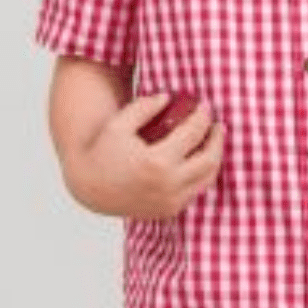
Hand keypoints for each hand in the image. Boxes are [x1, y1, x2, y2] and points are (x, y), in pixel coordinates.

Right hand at [68, 93, 223, 219]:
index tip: (205, 107)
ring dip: (214, 157)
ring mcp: (171, 201)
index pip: (192, 135)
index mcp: (156, 162)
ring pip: (207, 178)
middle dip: (216, 139)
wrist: (90, 188)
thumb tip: (168, 97)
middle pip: (209, 159)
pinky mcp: (170, 210)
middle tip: (217, 126)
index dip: (202, 118)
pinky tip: (201, 159)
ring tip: (212, 141)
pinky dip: (202, 174)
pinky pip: (196, 190)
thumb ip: (143, 108)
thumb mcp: (118, 125)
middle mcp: (168, 185)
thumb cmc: (102, 152)